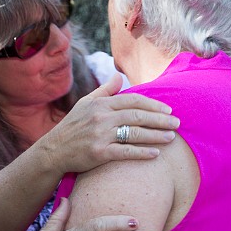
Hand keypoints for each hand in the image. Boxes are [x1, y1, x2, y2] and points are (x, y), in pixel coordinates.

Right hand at [43, 73, 179, 174]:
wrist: (54, 150)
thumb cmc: (72, 126)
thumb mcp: (85, 104)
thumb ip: (104, 90)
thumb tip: (118, 75)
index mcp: (100, 104)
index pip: (132, 101)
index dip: (152, 105)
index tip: (167, 110)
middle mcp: (101, 118)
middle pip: (137, 116)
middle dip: (160, 120)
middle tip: (176, 123)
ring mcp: (100, 135)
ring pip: (135, 134)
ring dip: (156, 135)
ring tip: (171, 138)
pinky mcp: (99, 153)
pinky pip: (126, 152)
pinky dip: (142, 153)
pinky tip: (155, 154)